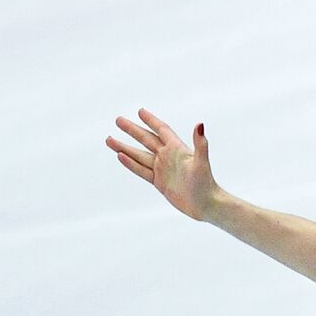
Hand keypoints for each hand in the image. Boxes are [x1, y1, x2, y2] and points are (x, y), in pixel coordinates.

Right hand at [106, 109, 221, 221]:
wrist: (204, 204)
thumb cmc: (206, 183)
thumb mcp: (201, 163)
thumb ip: (200, 144)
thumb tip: (200, 124)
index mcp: (178, 149)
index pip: (162, 130)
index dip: (151, 120)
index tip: (140, 111)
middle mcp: (168, 157)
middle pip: (146, 140)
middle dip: (132, 130)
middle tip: (118, 120)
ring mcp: (162, 169)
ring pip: (139, 155)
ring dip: (125, 147)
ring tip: (109, 139)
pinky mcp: (159, 181)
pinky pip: (141, 170)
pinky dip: (130, 163)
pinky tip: (119, 156)